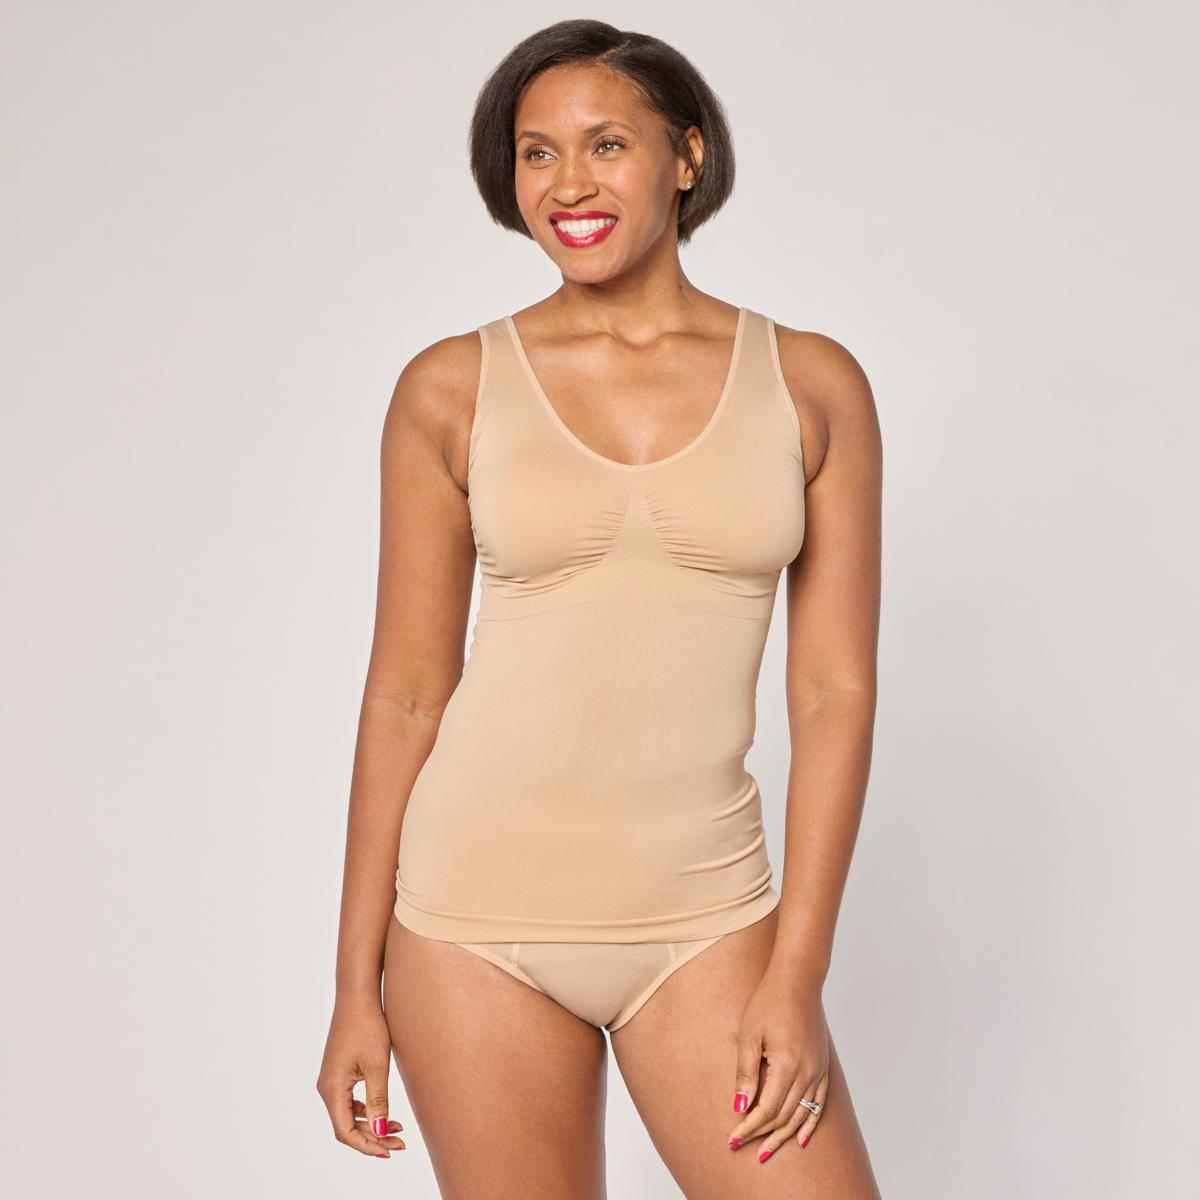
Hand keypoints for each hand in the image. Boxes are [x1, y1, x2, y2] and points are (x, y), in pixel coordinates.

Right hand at [316, 994, 406, 1158]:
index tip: (391, 1151)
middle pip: (346, 1126)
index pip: (345, 1132)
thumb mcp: (377, 1066)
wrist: (357, 996)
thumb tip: (380, 1132)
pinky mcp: (338, 1072)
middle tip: (400, 1143)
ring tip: (398, 1130)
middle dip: (372, 1138)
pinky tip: (383, 1113)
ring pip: (347, 1115)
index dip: (367, 1145)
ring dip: (370, 1126)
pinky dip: (365, 1112)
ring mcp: (330, 1080)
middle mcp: (326, 1088)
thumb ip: (378, 1102)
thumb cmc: (368, 1026)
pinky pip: (348, 1102)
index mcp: (332, 1089)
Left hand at [726, 966, 829, 1161]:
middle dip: (762, 1136)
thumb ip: (745, 1073)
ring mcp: (818, 1071)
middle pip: (783, 1117)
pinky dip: (810, 1124)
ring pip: (801, 1115)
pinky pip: (819, 1104)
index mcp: (786, 1065)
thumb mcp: (749, 1035)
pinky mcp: (824, 1067)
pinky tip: (801, 1139)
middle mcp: (807, 1073)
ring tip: (766, 1152)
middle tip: (742, 1148)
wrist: (797, 981)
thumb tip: (738, 1107)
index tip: (732, 1139)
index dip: (749, 1128)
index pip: (766, 1110)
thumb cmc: (768, 1002)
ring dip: (783, 1136)